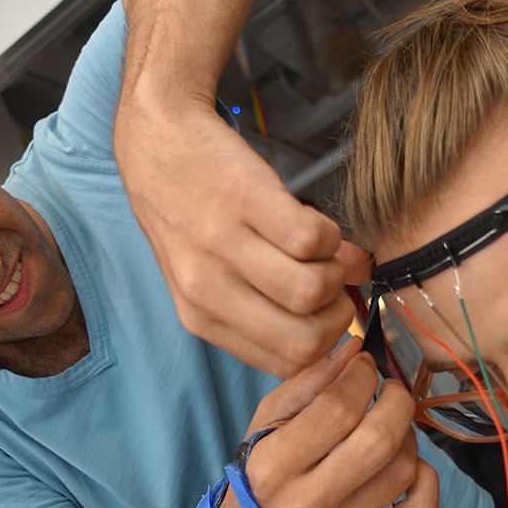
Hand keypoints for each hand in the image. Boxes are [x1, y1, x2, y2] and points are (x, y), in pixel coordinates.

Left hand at [114, 101, 370, 377]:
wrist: (158, 142)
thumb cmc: (191, 214)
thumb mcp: (213, 271)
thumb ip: (272, 300)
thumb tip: (350, 302)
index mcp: (200, 318)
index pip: (285, 364)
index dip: (324, 344)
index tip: (328, 313)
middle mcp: (205, 289)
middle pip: (303, 341)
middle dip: (337, 315)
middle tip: (331, 283)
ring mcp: (222, 244)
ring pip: (309, 291)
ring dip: (332, 271)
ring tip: (320, 250)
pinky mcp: (243, 199)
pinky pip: (310, 239)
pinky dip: (326, 232)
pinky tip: (310, 221)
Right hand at [219, 336, 439, 507]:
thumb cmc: (269, 467)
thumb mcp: (272, 418)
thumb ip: (312, 379)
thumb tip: (356, 349)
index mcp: (274, 466)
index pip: (337, 409)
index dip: (362, 376)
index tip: (365, 366)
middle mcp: (306, 507)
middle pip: (379, 440)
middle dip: (396, 402)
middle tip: (390, 392)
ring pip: (404, 469)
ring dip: (406, 437)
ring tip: (388, 430)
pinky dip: (425, 480)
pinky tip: (405, 468)